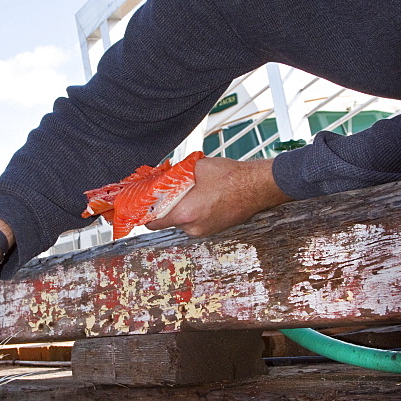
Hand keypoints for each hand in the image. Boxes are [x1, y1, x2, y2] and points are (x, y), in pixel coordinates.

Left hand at [145, 156, 290, 235]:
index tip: (142, 206)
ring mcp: (204, 231)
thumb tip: (161, 175)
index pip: (153, 222)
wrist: (258, 187)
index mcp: (185, 214)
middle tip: (168, 191)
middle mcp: (193, 228)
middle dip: (166, 206)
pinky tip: (202, 197)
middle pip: (168, 220)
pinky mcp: (214, 230)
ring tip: (189, 192)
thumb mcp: (196, 168)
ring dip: (181, 208)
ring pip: (182, 221)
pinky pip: (196, 222)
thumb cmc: (230, 177)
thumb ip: (175, 175)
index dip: (145, 213)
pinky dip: (194, 211)